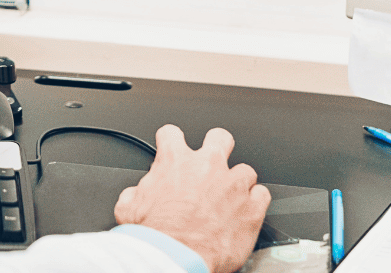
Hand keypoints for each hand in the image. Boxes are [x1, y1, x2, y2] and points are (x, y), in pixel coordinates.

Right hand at [114, 125, 270, 272]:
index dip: (170, 141)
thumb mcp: (128, 208)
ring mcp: (233, 185)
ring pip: (246, 170)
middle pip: (220, 137)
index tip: (172, 148)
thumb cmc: (156, 234)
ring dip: (238, 183)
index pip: (171, 133)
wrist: (175, 256)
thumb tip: (136, 195)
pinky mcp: (252, 208)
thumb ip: (136, 193)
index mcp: (174, 161)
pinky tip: (245, 213)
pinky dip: (256, 203)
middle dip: (217, 146)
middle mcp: (207, 166)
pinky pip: (263, 195)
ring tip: (230, 199)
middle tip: (212, 163)